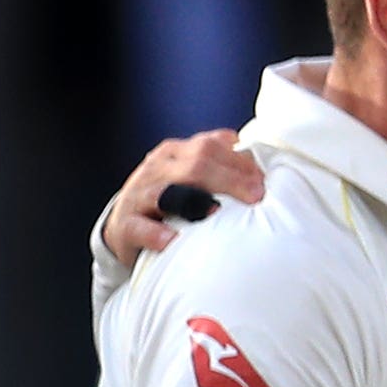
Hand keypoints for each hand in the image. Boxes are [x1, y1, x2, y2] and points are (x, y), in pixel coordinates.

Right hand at [100, 130, 265, 266]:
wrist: (124, 228)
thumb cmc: (169, 204)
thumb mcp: (191, 179)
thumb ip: (219, 169)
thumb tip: (258, 169)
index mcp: (175, 152)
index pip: (210, 147)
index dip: (239, 163)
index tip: (263, 181)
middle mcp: (156, 168)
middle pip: (195, 164)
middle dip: (229, 179)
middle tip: (255, 197)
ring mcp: (138, 195)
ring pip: (166, 191)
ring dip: (193, 200)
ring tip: (215, 211)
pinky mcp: (124, 225)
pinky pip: (139, 227)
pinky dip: (155, 233)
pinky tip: (170, 239)